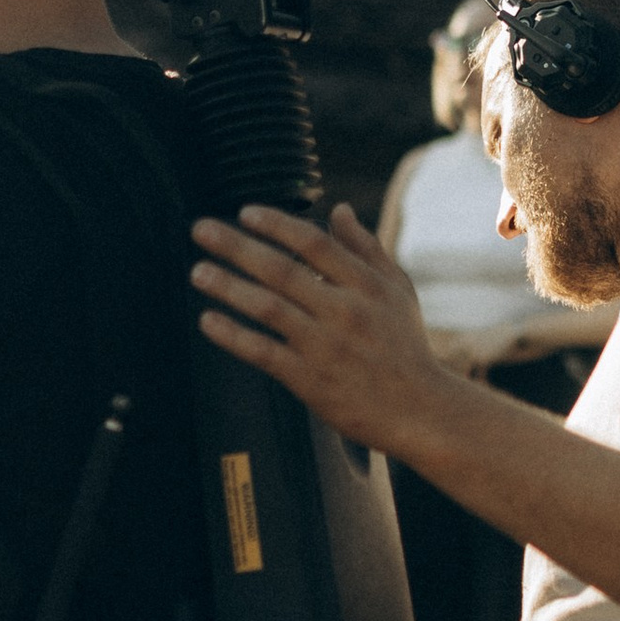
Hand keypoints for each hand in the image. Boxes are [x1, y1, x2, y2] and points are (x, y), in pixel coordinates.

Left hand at [191, 203, 450, 454]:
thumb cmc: (406, 348)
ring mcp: (325, 346)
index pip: (314, 243)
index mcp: (366, 285)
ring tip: (199, 272)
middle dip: (237, 247)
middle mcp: (344, 311)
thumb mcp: (398, 290)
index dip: (277, 224)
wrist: (421, 410)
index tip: (245, 212)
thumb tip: (338, 210)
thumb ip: (367, 248)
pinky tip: (208, 321)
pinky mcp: (310, 380)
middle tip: (202, 229)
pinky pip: (264, 352)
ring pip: (268, 308)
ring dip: (228, 287)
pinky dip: (234, 336)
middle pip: (283, 270)